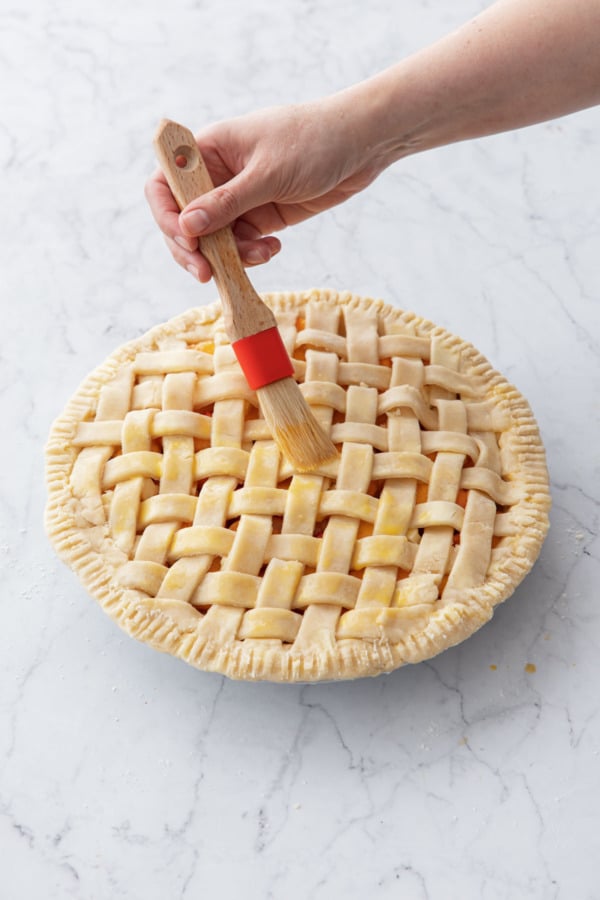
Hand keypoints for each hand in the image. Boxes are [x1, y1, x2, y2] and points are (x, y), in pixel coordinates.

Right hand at [145, 98, 385, 281]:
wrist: (362, 144)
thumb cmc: (314, 141)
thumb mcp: (268, 173)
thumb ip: (227, 203)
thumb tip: (187, 228)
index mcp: (209, 150)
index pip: (165, 184)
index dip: (167, 216)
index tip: (187, 241)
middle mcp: (218, 175)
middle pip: (184, 220)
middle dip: (193, 249)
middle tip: (207, 274)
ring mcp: (239, 198)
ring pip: (214, 239)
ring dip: (229, 255)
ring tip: (261, 254)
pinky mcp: (261, 215)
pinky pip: (241, 244)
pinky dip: (251, 255)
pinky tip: (273, 250)